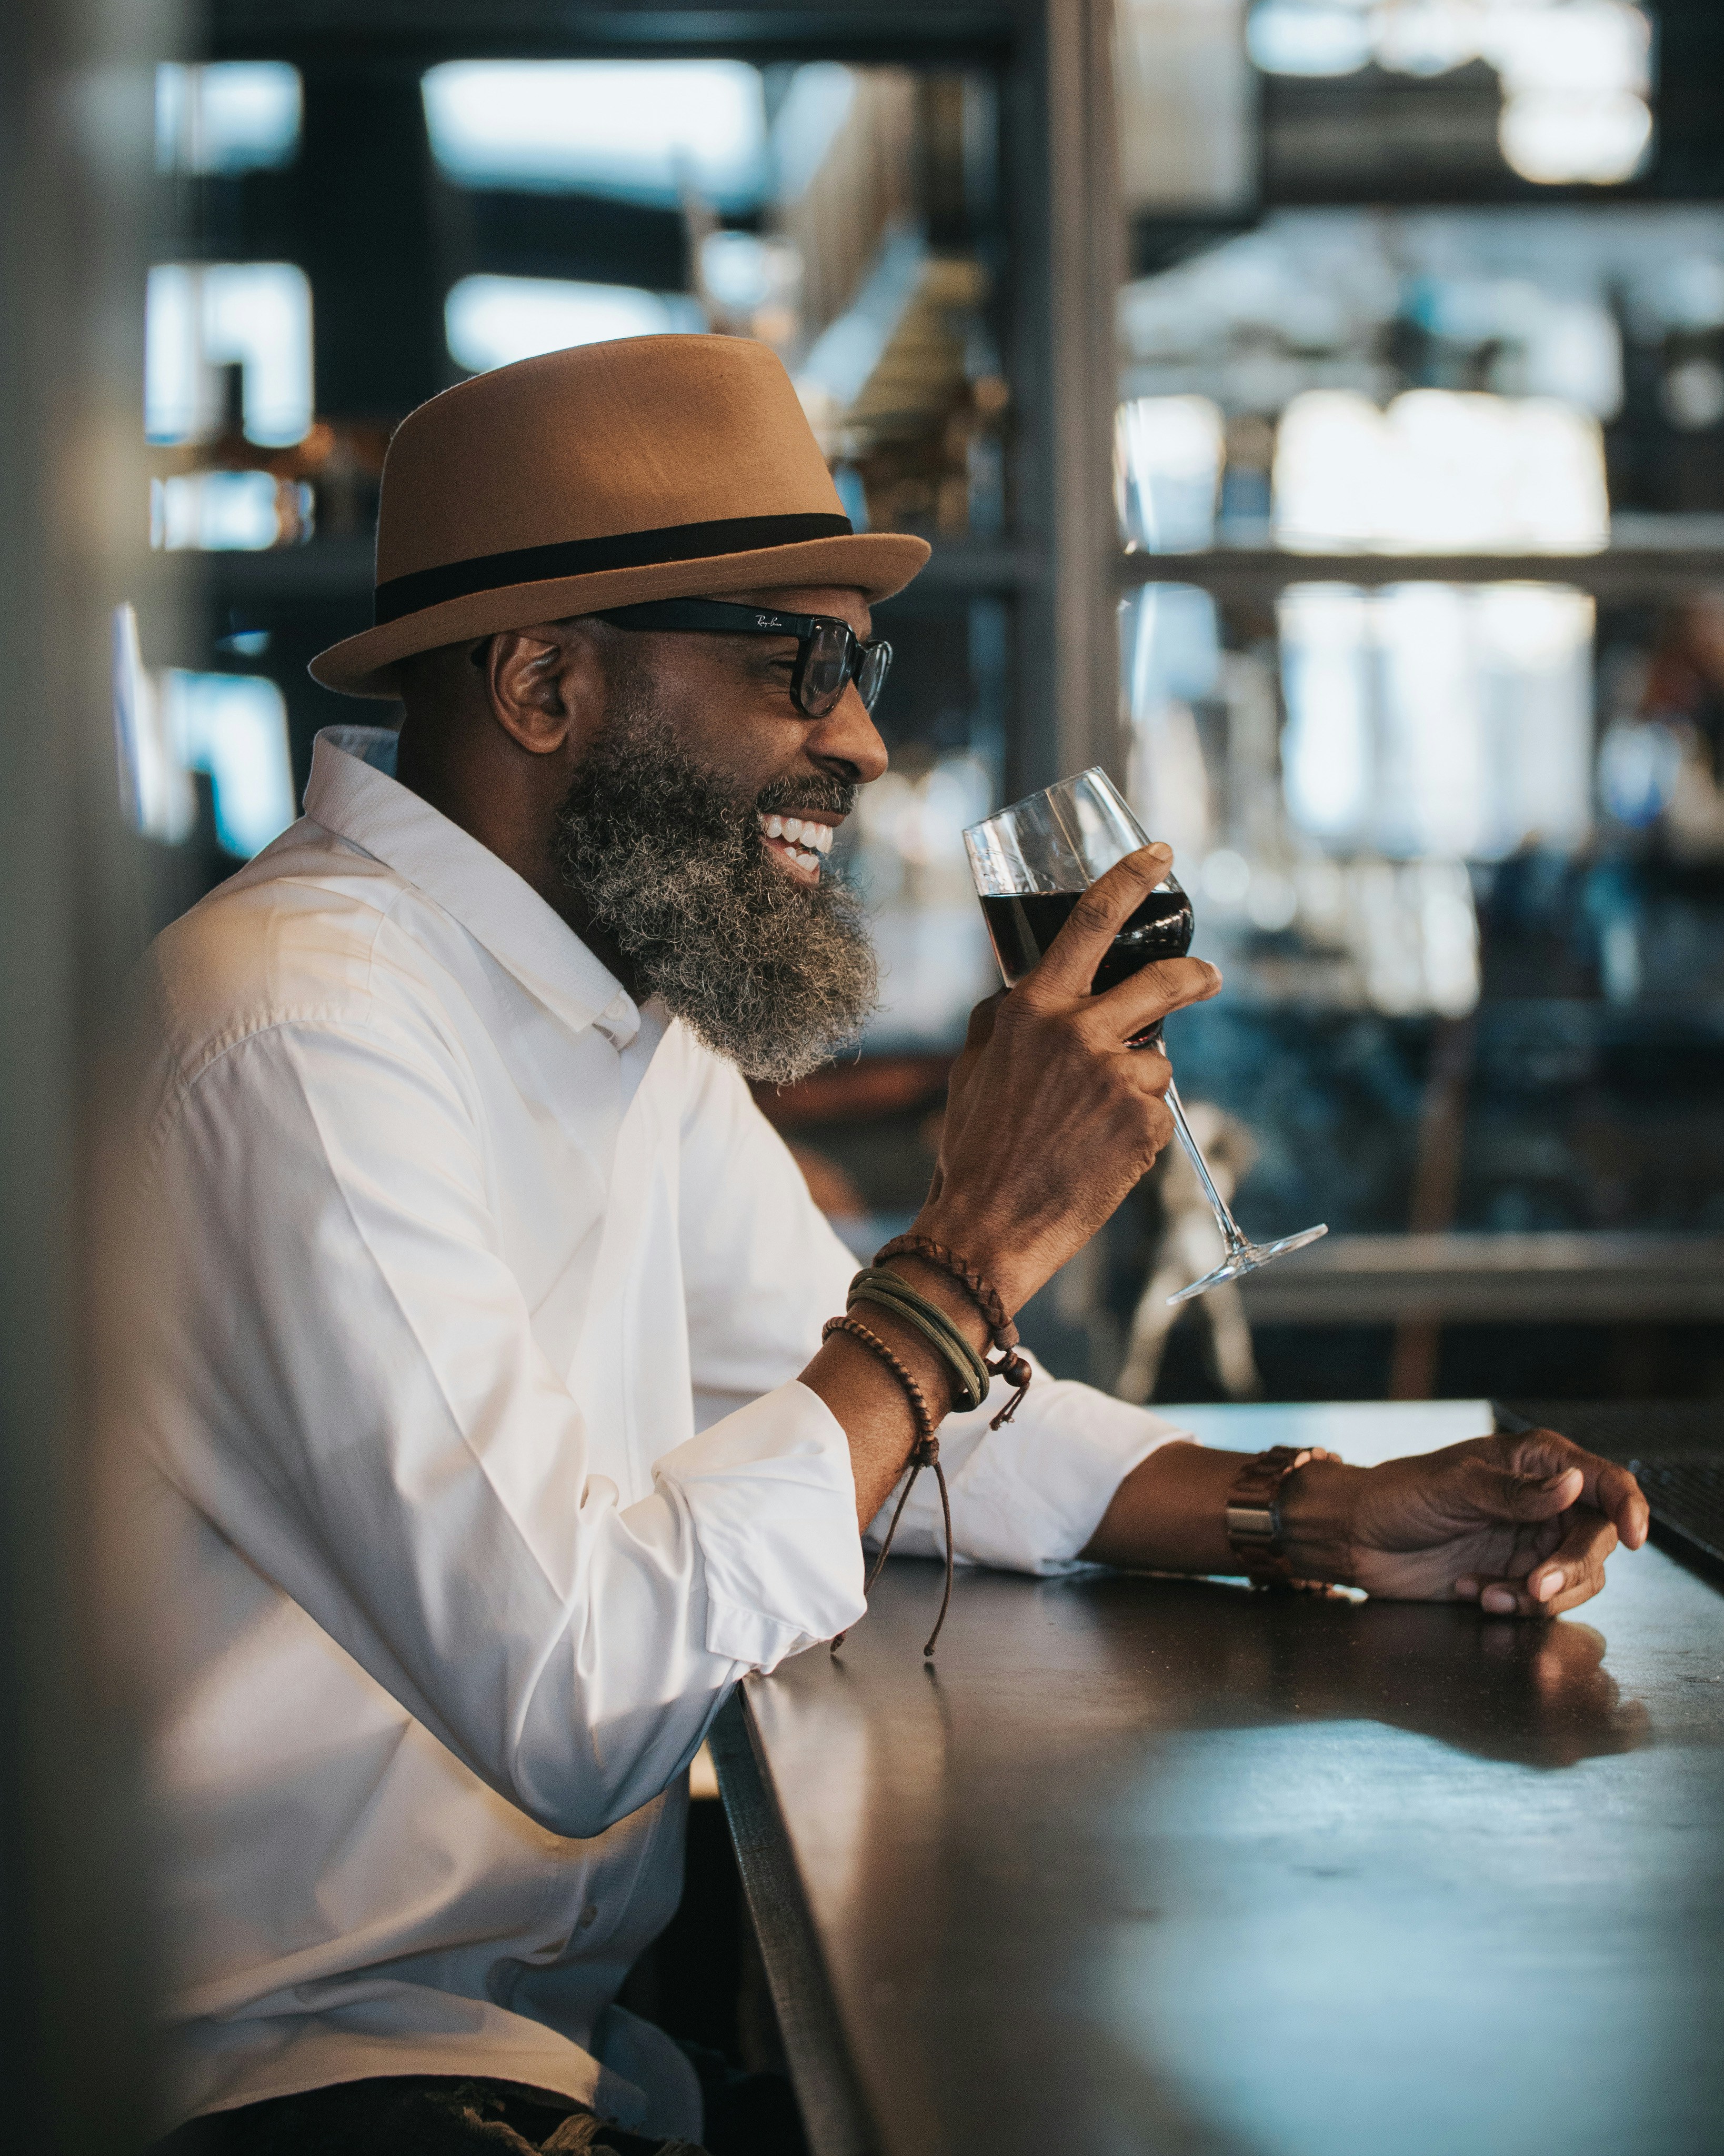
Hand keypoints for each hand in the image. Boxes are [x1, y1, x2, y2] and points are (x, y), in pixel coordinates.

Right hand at [916, 846, 1219, 1312]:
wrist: (986, 1229)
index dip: (1131, 879)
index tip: (1161, 855)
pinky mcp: (1144, 1124)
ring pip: (1156, 1060)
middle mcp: (1078, 1033)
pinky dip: (1135, 1128)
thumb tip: (1022, 996)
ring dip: (1136, 1084)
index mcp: (1032, 1010)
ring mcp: (1116, 1078)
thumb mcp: (971, 1069)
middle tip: (1208, 977)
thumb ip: (1003, 1021)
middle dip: (1194, 975)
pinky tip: (1099, 1154)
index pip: (1090, 922)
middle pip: (1163, 981)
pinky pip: (1155, 1110)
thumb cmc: (973, 1151)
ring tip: (1091, 1127)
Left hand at [1287, 1427, 1649, 1615]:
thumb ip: (1515, 1493)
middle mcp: (1545, 1502)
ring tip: (1487, 1594)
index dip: (1629, 1507)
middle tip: (1534, 1586)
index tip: (1634, 1538)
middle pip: (1596, 1539)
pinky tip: (1471, 1592)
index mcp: (1538, 1463)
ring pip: (1577, 1577)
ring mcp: (1532, 1541)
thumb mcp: (1453, 1487)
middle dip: (1571, 1567)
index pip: (1605, 1481)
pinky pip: (1542, 1601)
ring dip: (1541, 1595)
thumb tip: (1574, 1483)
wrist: (1358, 1537)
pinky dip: (1514, 1605)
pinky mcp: (1516, 1576)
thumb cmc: (1399, 1495)